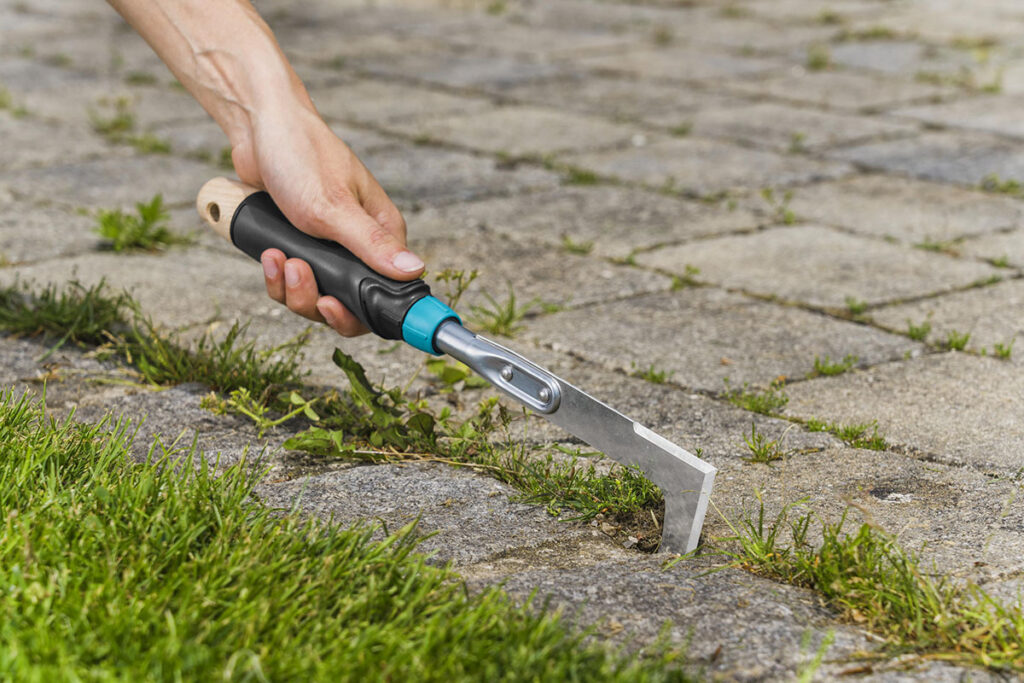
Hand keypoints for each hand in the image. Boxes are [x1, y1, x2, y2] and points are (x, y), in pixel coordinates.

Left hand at [231, 102, 422, 336]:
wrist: (259, 127)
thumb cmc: (303, 155)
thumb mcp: (335, 207)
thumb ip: (372, 244)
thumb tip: (414, 271)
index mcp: (382, 234)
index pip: (388, 292)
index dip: (364, 312)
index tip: (335, 309)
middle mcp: (360, 245)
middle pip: (348, 303)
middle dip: (317, 300)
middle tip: (299, 275)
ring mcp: (329, 249)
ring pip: (316, 296)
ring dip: (293, 287)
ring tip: (280, 258)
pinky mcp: (301, 247)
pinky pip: (292, 282)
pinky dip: (277, 276)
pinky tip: (270, 254)